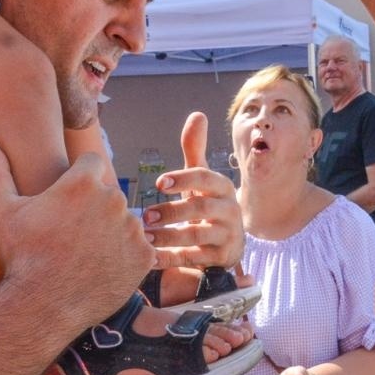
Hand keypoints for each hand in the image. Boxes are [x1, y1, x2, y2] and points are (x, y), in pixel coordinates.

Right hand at [0, 142, 151, 329]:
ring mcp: (132, 229)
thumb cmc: (22, 257)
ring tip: (86, 253)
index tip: (68, 198)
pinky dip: (125, 256)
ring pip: (124, 220)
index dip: (79, 178)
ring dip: (111, 231)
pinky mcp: (143, 256)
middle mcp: (113, 200)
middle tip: (72, 232)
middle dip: (94, 207)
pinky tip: (102, 267)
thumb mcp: (1, 212)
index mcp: (83, 183)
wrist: (43, 306)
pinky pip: (138, 248)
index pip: (92, 163)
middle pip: (108, 194)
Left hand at [143, 112, 246, 270]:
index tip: (159, 183)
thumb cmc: (208, 203)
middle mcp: (229, 210)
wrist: (229, 243)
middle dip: (172, 212)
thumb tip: (197, 115)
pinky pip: (195, 258)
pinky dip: (171, 258)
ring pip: (197, 235)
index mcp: (222, 187)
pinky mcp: (221, 257)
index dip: (184, 178)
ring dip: (168, 236)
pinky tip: (150, 258)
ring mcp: (227, 235)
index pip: (206, 178)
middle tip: (145, 216)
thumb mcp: (202, 178)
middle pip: (201, 208)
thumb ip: (195, 149)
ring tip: (145, 237)